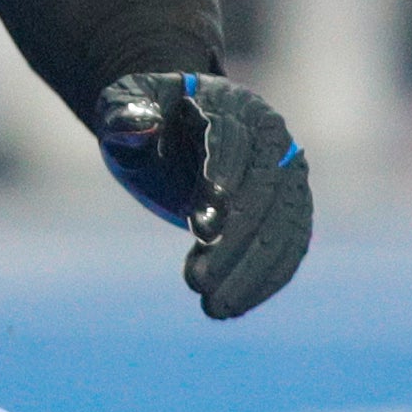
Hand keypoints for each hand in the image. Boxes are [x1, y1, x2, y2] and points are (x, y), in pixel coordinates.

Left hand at [95, 71, 310, 319]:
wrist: (171, 126)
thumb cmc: (141, 115)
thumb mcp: (120, 106)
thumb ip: (124, 112)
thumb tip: (143, 123)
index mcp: (231, 105)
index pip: (233, 141)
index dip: (220, 182)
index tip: (201, 228)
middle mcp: (270, 136)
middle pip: (263, 189)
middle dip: (234, 239)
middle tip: (196, 282)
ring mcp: (287, 171)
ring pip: (283, 224)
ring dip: (253, 270)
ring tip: (214, 307)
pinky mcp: (291, 204)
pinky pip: (290, 243)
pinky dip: (268, 278)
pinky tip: (237, 305)